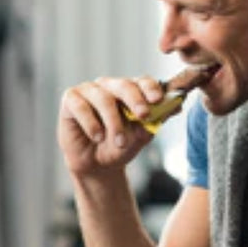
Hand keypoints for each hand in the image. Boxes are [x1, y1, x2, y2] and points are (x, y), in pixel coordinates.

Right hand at [57, 76, 175, 176]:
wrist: (97, 165)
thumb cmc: (120, 146)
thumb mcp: (141, 136)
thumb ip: (156, 121)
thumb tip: (177, 106)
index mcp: (130, 91)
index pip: (142, 81)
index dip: (151, 88)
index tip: (158, 100)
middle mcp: (110, 86)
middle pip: (124, 85)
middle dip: (136, 100)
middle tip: (144, 115)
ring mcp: (89, 91)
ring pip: (104, 98)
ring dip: (114, 122)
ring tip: (120, 142)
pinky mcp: (70, 100)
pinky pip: (80, 106)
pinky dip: (91, 123)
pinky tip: (97, 137)